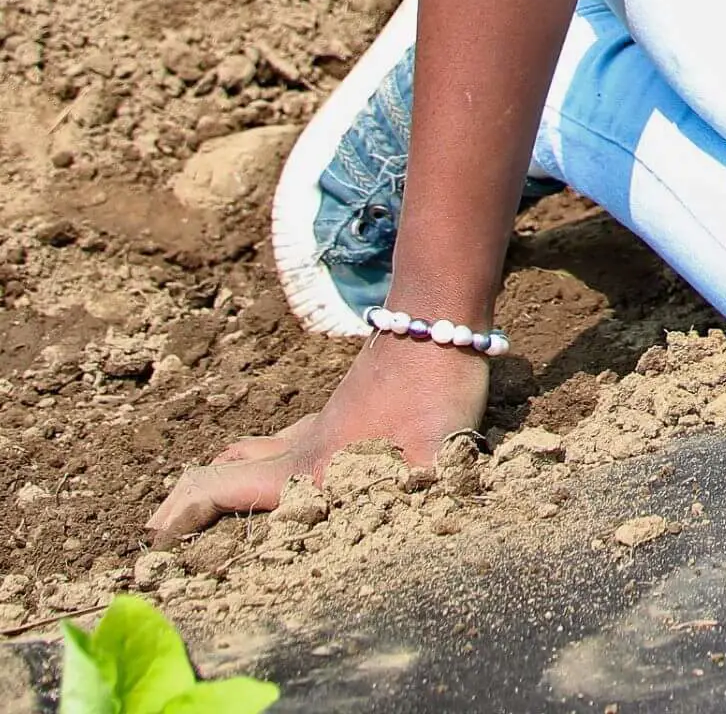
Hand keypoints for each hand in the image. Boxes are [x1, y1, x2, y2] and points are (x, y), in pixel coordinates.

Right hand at [147, 331, 489, 541]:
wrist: (437, 318)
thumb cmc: (434, 389)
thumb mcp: (435, 454)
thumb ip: (423, 496)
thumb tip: (426, 535)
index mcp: (310, 469)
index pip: (221, 488)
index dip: (182, 514)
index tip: (152, 542)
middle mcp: (306, 447)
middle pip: (227, 471)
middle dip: (189, 501)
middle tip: (162, 530)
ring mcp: (324, 421)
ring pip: (256, 450)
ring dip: (225, 476)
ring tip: (210, 499)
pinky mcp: (345, 406)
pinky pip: (286, 437)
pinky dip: (263, 455)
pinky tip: (286, 459)